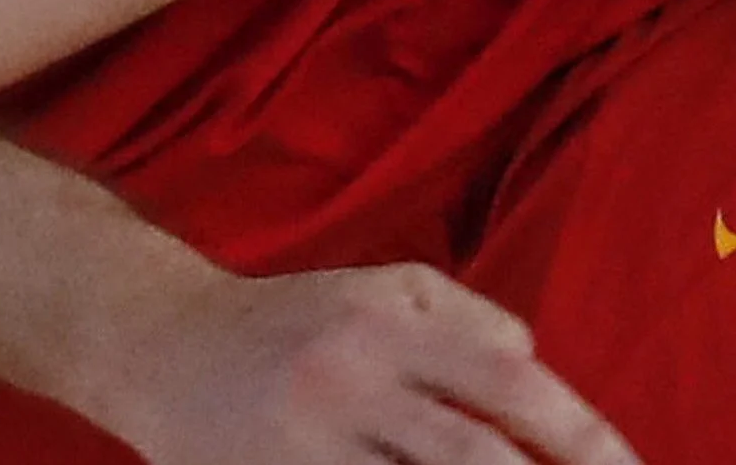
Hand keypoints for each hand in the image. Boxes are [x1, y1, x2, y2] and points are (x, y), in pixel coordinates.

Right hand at [93, 262, 640, 464]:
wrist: (154, 341)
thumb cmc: (293, 318)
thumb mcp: (381, 287)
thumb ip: (467, 319)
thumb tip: (538, 366)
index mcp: (384, 324)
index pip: (506, 382)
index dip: (581, 434)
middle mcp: (346, 382)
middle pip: (469, 460)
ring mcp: (301, 448)